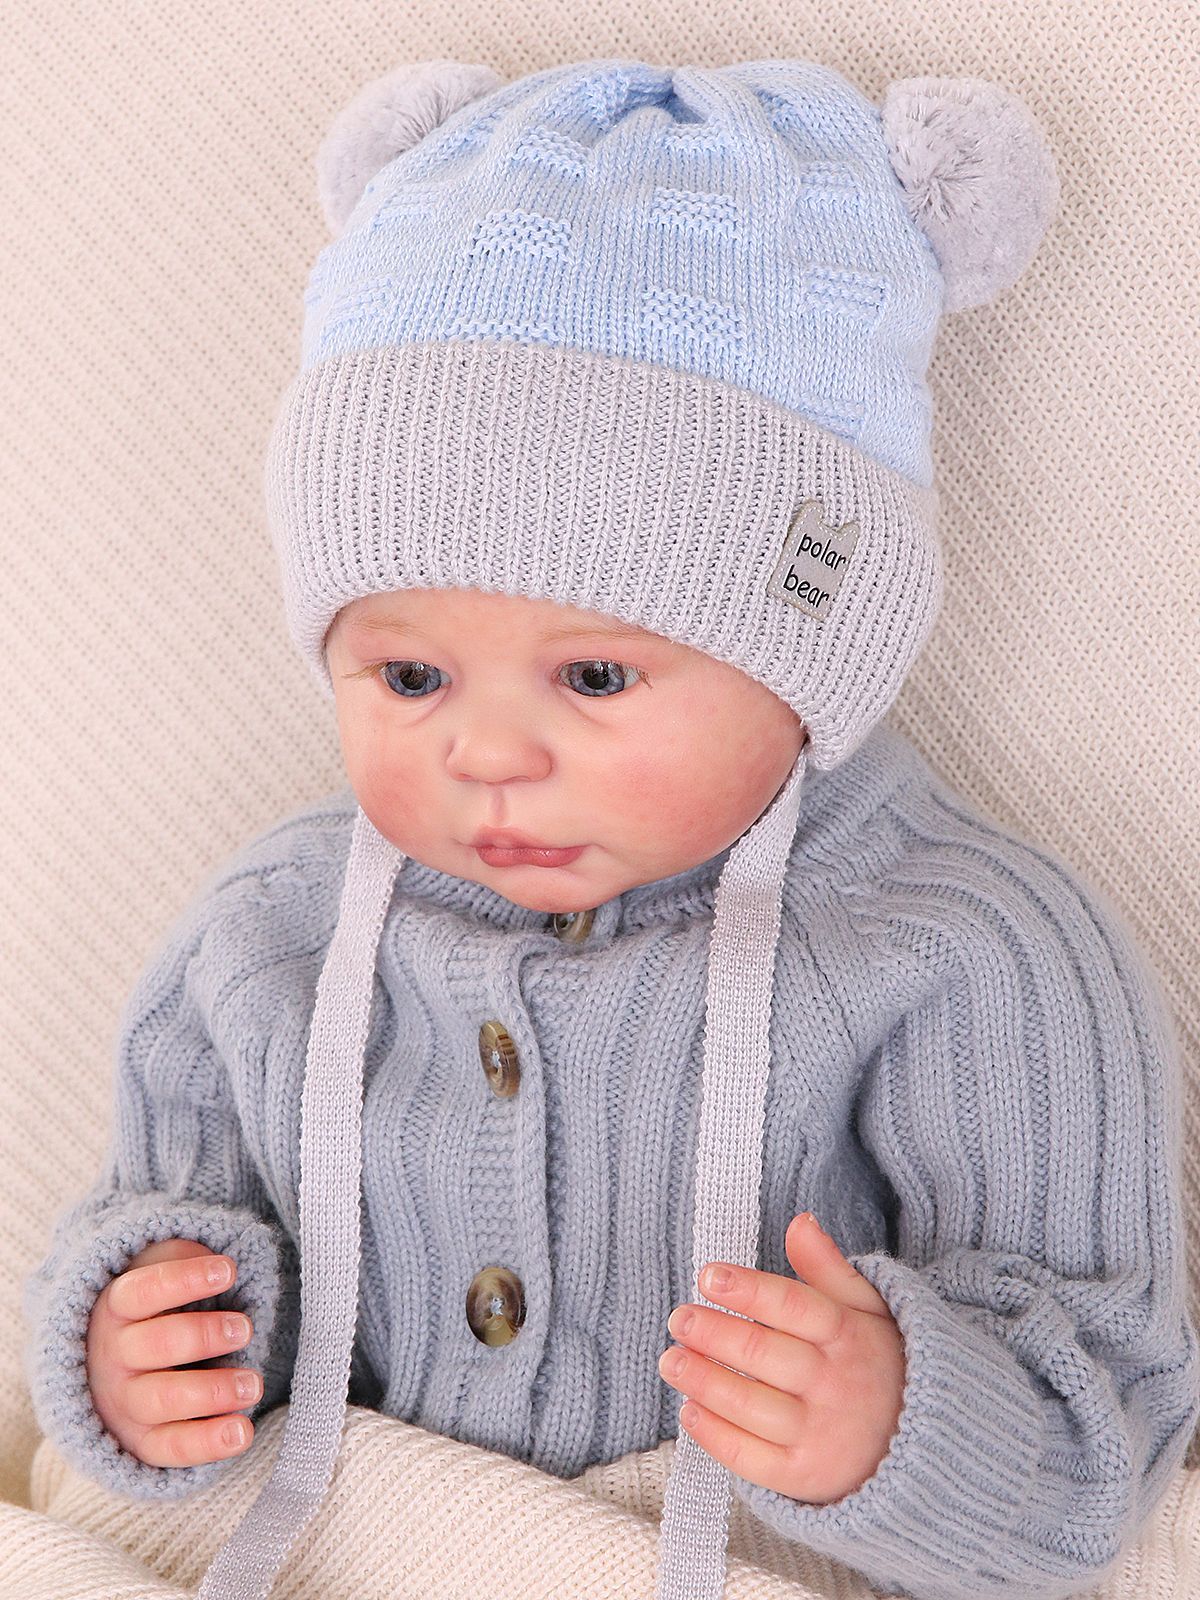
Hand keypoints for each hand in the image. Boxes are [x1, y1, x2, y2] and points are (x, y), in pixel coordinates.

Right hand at [85, 1237, 260, 1468]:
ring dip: (211, 1392)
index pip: (143, 1292)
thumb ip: (184, 1262)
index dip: (184, 1280)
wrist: (116, 1368)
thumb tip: (219, 1265)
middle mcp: (115, 1357)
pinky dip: (206, 1443)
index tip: (228, 1270)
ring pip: (162, 1400)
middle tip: (244, 1328)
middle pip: (154, 1345)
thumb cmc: (156, 1310)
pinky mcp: (142, 1441)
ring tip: (252, 1383)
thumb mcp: (161, 1274)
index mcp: (118, 1309)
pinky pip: (170, 1448)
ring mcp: (125, 1403)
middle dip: (203, 1335)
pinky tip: (241, 1432)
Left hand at [659, 1212, 904, 1504]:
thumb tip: (800, 1221)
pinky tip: (689, 1410)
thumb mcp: (869, 1311)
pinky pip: (751, 1458)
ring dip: (703, 1381)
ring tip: (671, 1360)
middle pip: (763, 1355)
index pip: (794, 1307)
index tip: (708, 1276)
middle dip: (713, 1334)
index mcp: (849, 1337)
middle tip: (679, 1318)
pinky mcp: (805, 1476)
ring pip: (750, 1405)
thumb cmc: (880, 1365)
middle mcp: (835, 1385)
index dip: (749, 1290)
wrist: (925, 1449)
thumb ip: (829, 1267)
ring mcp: (820, 1435)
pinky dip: (715, 1435)